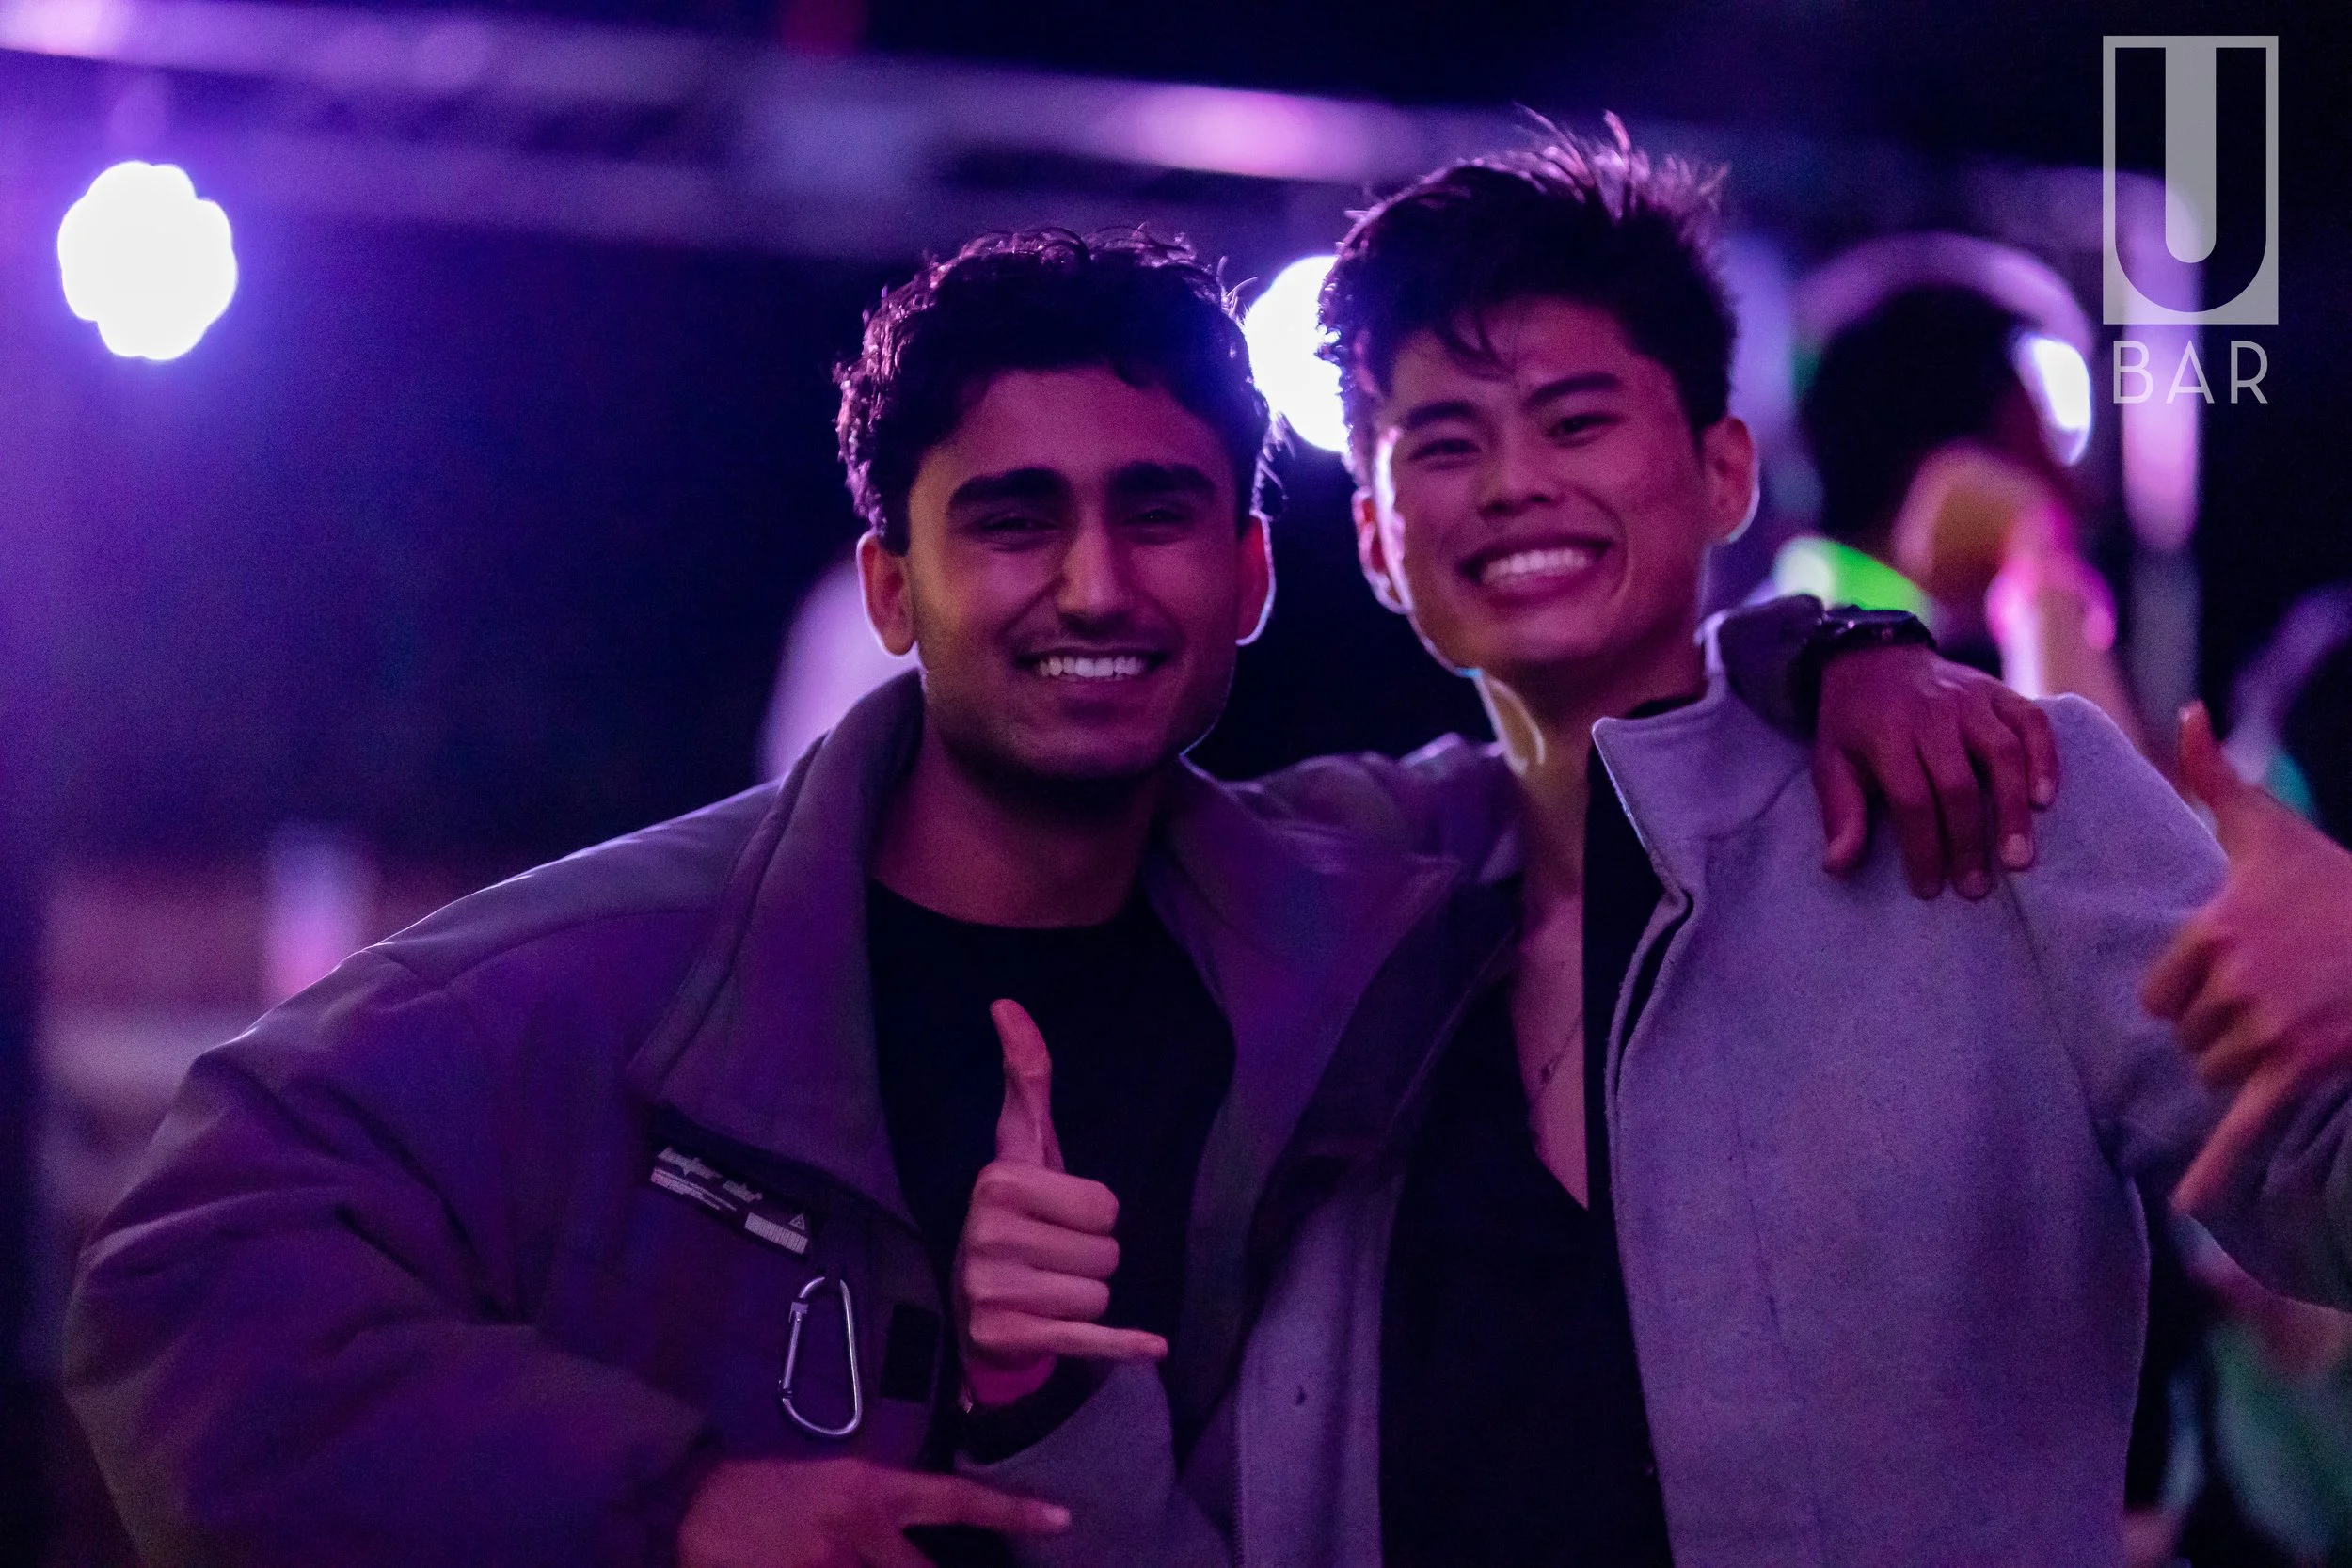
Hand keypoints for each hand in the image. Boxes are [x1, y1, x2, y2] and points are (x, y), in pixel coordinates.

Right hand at [677, 1456, 1067, 1567]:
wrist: (693, 1504)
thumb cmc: (771, 1488)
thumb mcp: (837, 1485)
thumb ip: (884, 1514)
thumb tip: (918, 1549)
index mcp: (873, 1492)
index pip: (957, 1502)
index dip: (1012, 1512)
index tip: (1062, 1520)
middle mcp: (860, 1532)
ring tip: (856, 1561)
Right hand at [953, 1000, 1166, 1409]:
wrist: (975, 1307)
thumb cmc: (1016, 1217)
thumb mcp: (1022, 1148)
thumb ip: (1026, 1080)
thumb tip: (1007, 1004)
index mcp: (996, 1182)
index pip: (1104, 1203)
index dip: (1093, 1213)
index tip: (1056, 1216)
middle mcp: (987, 1236)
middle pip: (1107, 1252)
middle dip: (1093, 1256)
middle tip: (1052, 1257)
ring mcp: (994, 1292)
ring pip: (1102, 1293)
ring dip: (1089, 1295)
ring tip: (1049, 1288)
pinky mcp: (1011, 1338)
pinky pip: (1091, 1339)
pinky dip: (1124, 1345)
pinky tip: (1155, 1347)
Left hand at [1815, 646, 2058, 899]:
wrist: (1875, 656)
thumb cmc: (1854, 723)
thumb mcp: (1830, 762)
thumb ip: (1841, 813)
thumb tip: (1837, 867)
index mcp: (1886, 734)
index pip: (1912, 800)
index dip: (1922, 848)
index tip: (1929, 888)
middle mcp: (1932, 715)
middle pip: (1958, 784)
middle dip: (1968, 841)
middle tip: (1975, 888)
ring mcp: (1970, 700)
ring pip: (2002, 754)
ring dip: (2013, 809)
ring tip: (2018, 859)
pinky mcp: (1998, 691)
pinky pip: (2031, 722)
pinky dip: (2045, 759)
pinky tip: (2046, 801)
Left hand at [2145, 702, 2351, 1210]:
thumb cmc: (2338, 887)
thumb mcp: (2271, 832)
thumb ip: (2215, 778)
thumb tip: (2186, 712)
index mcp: (2211, 932)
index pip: (2159, 995)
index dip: (2194, 993)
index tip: (2242, 974)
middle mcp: (2235, 984)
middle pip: (2185, 1039)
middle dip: (2223, 1029)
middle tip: (2283, 1000)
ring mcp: (2270, 1033)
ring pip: (2213, 1074)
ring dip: (2245, 1066)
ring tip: (2300, 1026)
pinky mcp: (2299, 1074)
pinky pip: (2244, 1129)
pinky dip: (2218, 1171)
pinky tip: (2192, 1204)